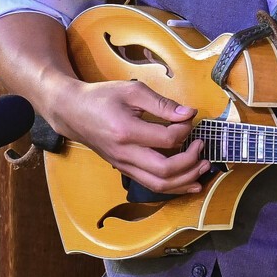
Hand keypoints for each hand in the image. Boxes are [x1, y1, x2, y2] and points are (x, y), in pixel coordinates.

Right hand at [45, 77, 207, 195]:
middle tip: (202, 145)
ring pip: (158, 184)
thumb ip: (162, 104)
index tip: (188, 119)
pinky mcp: (124, 169)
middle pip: (165, 171)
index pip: (167, 139)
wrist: (72, 112)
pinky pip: (151, 185)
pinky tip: (190, 182)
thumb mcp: (132, 91)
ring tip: (204, 167)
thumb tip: (189, 114)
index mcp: (126, 131)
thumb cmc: (102, 98)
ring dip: (186, 179)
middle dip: (191, 162)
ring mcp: (123, 165)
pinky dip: (174, 186)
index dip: (185, 130)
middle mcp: (124, 154)